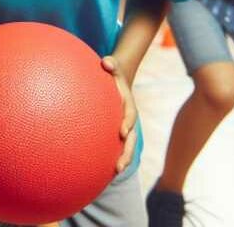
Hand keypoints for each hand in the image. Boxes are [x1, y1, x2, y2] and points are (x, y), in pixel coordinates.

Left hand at [101, 56, 136, 173]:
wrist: (116, 82)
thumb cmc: (112, 75)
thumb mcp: (114, 68)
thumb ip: (112, 64)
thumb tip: (106, 61)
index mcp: (128, 105)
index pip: (130, 115)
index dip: (127, 123)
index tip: (122, 132)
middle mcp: (128, 119)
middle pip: (131, 138)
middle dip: (127, 152)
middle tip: (119, 165)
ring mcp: (124, 128)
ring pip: (125, 146)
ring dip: (122, 159)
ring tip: (115, 172)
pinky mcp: (115, 133)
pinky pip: (115, 146)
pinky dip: (112, 156)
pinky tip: (102, 170)